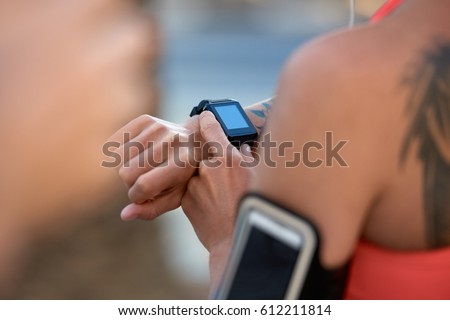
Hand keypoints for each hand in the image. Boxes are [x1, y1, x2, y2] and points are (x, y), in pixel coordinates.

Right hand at [107, 115, 201, 220]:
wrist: (196, 140)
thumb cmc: (184, 175)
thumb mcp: (176, 196)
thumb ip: (151, 209)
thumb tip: (124, 215)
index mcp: (182, 163)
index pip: (144, 185)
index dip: (136, 196)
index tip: (141, 197)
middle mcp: (170, 142)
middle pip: (126, 173)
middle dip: (131, 183)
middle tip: (144, 181)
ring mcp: (158, 128)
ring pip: (118, 158)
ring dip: (126, 168)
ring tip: (142, 168)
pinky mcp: (146, 120)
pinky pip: (114, 142)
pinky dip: (121, 154)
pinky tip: (136, 156)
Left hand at [181, 112, 254, 252]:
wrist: (234, 243)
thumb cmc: (253, 211)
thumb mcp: (259, 180)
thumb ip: (249, 158)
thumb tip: (242, 148)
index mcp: (226, 159)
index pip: (211, 127)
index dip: (208, 120)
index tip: (206, 117)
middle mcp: (205, 169)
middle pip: (207, 154)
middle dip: (217, 161)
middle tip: (230, 175)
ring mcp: (193, 185)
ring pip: (200, 174)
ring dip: (209, 180)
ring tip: (226, 198)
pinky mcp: (186, 202)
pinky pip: (193, 191)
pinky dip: (202, 194)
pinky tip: (217, 207)